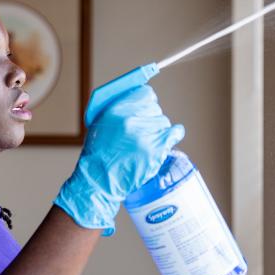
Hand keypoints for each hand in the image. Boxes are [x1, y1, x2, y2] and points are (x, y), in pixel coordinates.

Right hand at [54, 84, 184, 235]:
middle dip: (150, 118)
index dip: (146, 102)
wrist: (99, 181)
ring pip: (164, 122)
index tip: (145, 109)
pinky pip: (175, 133)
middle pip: (156, 108)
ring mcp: (145, 135)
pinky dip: (173, 136)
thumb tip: (142, 96)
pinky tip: (165, 141)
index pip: (145, 93)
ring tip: (145, 143)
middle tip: (141, 132)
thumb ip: (120, 107)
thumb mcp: (101, 123)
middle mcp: (131, 120)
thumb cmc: (99, 154)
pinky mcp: (156, 150)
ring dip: (158, 131)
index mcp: (116, 110)